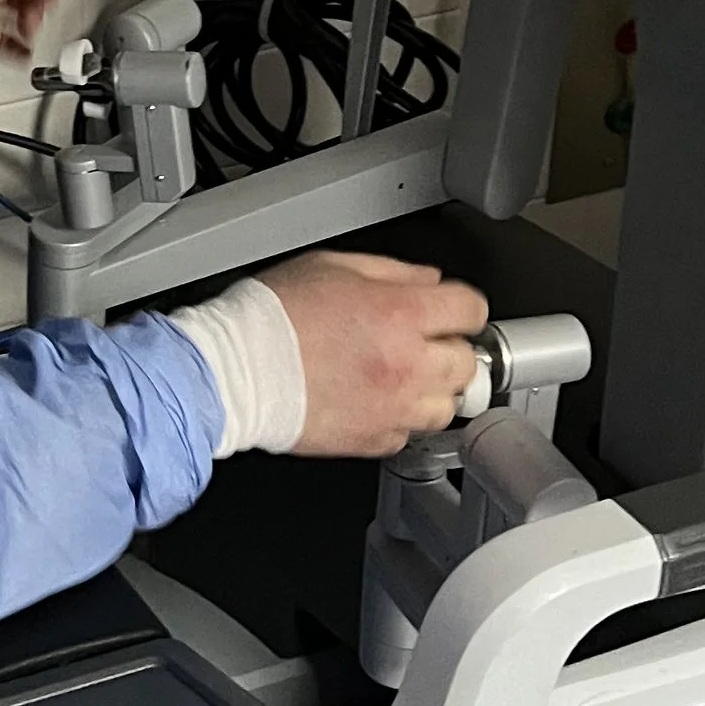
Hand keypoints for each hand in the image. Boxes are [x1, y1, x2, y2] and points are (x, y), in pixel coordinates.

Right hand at [259, 250, 489, 456]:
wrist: (233, 371)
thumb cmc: (271, 316)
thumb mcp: (331, 265)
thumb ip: (390, 271)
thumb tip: (427, 282)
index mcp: (401, 313)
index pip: (471, 309)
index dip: (460, 307)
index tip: (450, 311)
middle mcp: (407, 363)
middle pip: (466, 363)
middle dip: (447, 349)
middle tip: (420, 343)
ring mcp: (394, 407)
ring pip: (446, 406)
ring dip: (429, 390)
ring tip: (396, 376)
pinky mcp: (374, 440)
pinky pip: (408, 434)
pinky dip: (396, 419)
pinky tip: (370, 400)